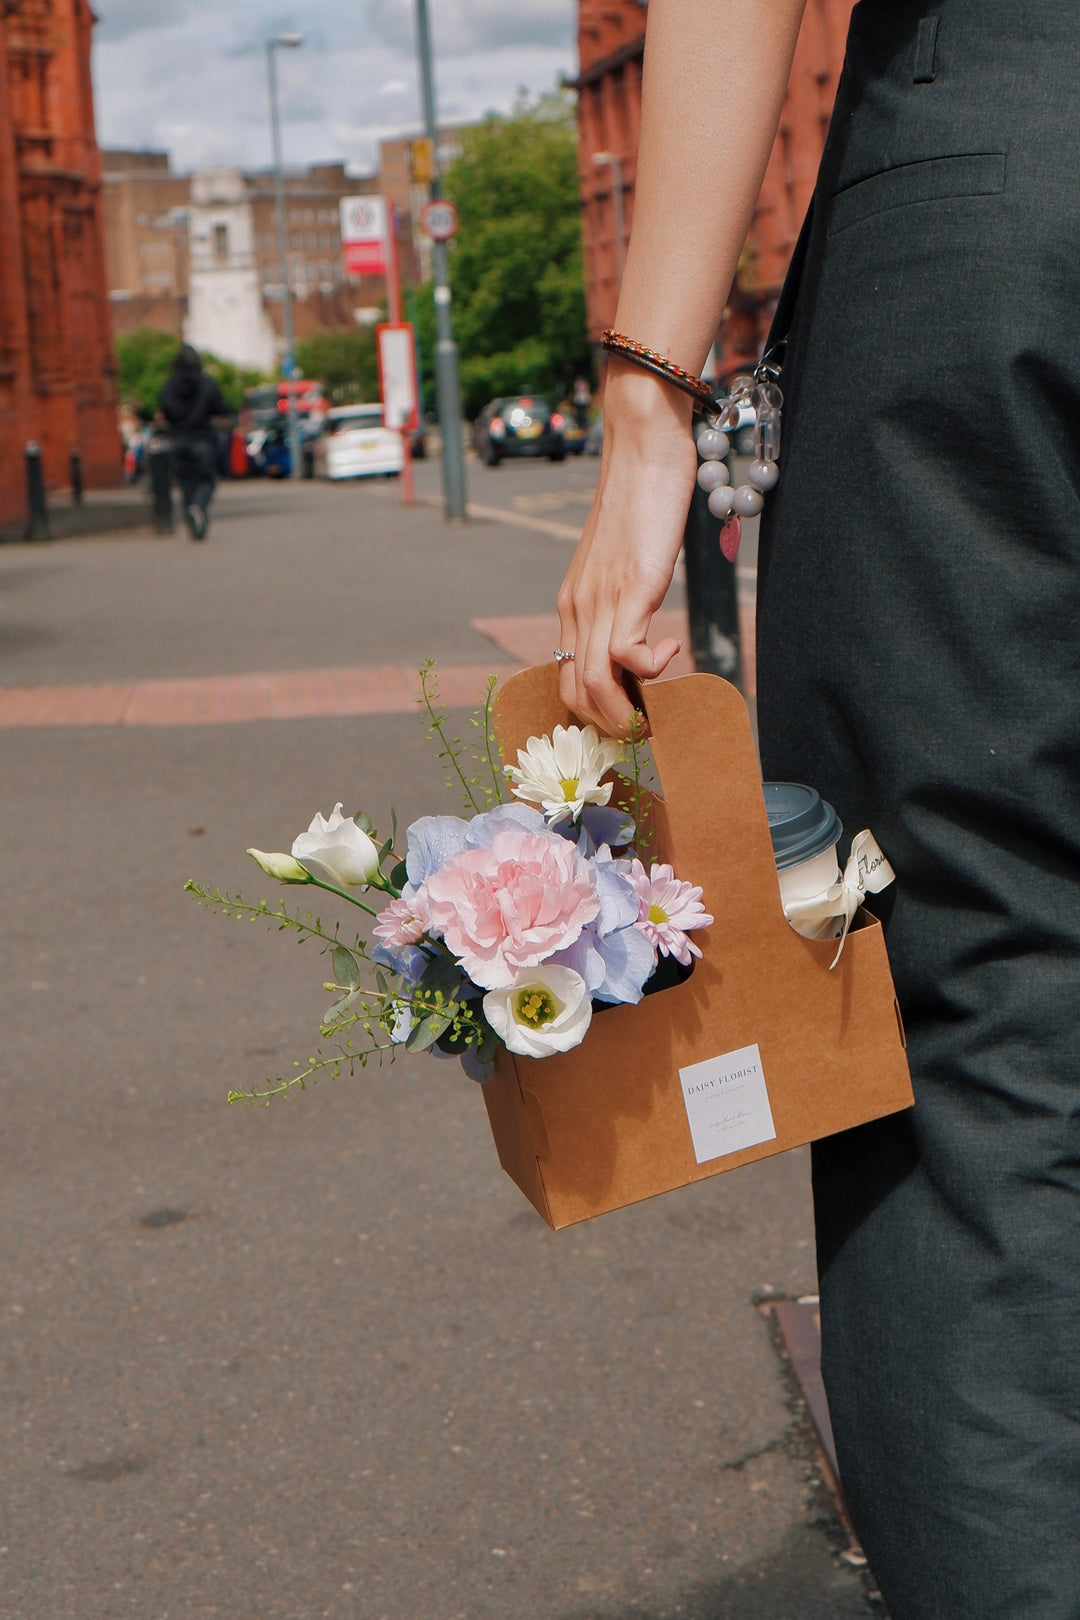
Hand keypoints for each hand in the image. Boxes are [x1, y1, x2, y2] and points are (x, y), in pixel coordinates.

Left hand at [557, 364, 697, 735]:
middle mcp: (578, 608)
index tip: (630, 715)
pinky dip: (650, 669)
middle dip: (612, 725)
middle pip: (575, 694)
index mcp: (574, 605)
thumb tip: (643, 636)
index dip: (595, 711)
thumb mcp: (624, 562)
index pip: (567, 680)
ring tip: (659, 708)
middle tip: (650, 726)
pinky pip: (625, 652)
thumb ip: (625, 599)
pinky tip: (673, 653)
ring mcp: (601, 599)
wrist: (642, 446)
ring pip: (593, 685)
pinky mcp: (630, 587)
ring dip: (627, 713)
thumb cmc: (640, 500)